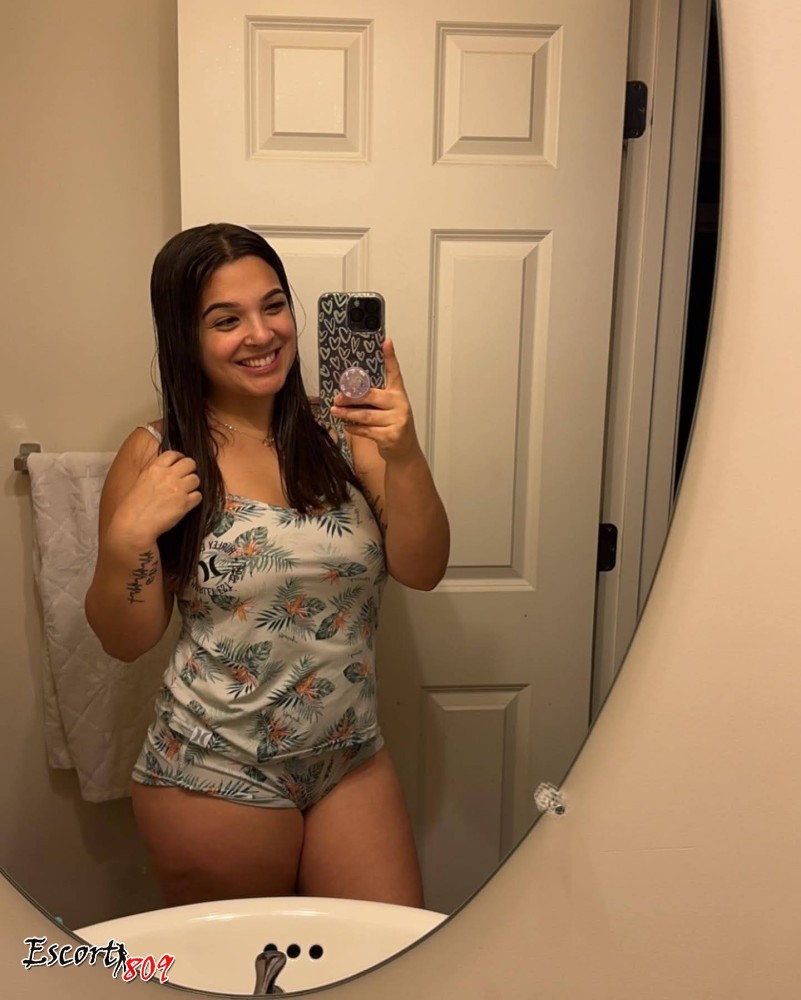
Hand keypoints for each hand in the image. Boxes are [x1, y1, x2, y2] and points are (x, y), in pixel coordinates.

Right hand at [111, 450, 201, 543]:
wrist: (134, 525)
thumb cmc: (133, 507)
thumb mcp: (141, 482)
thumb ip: (156, 473)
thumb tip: (167, 470)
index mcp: (155, 469)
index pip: (174, 454)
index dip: (180, 458)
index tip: (181, 463)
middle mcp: (168, 476)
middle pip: (190, 463)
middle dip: (190, 470)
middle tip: (187, 477)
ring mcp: (178, 489)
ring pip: (196, 479)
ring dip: (193, 486)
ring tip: (186, 492)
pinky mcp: (185, 503)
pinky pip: (198, 496)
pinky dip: (195, 500)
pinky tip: (187, 503)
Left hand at [331, 339, 418, 461]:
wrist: (404, 451)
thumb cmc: (392, 426)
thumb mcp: (388, 408)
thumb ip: (374, 398)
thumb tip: (348, 390)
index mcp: (398, 394)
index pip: (394, 372)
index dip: (390, 357)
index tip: (386, 342)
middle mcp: (400, 405)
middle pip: (371, 396)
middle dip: (351, 397)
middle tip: (337, 397)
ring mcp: (397, 421)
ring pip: (365, 415)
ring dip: (347, 413)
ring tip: (336, 411)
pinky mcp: (390, 436)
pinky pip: (366, 430)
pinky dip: (354, 428)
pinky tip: (347, 426)